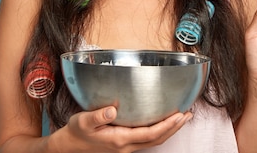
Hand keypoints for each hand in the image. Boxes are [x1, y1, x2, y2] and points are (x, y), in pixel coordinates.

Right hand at [52, 106, 191, 151]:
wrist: (67, 148)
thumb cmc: (76, 133)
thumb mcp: (82, 121)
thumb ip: (97, 116)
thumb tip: (112, 109)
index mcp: (119, 139)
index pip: (150, 134)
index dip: (168, 125)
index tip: (180, 115)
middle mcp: (126, 146)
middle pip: (158, 139)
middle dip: (175, 128)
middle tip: (189, 114)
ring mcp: (126, 147)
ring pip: (154, 141)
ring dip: (170, 130)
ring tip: (183, 117)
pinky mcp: (125, 144)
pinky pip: (148, 139)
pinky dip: (160, 131)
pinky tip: (163, 121)